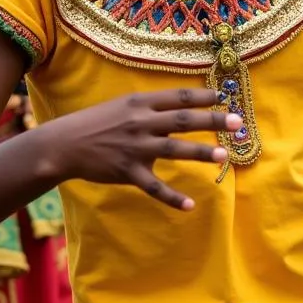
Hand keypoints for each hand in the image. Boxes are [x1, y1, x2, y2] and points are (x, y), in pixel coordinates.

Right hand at [53, 88, 236, 210]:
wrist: (64, 144)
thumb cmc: (97, 123)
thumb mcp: (123, 105)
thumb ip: (151, 106)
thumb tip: (182, 105)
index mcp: (140, 102)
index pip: (177, 97)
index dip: (202, 96)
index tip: (224, 97)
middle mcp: (140, 122)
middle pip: (182, 120)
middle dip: (212, 121)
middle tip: (238, 122)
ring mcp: (134, 147)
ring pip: (173, 150)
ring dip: (200, 153)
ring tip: (223, 156)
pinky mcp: (127, 172)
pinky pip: (153, 187)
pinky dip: (172, 198)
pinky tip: (189, 206)